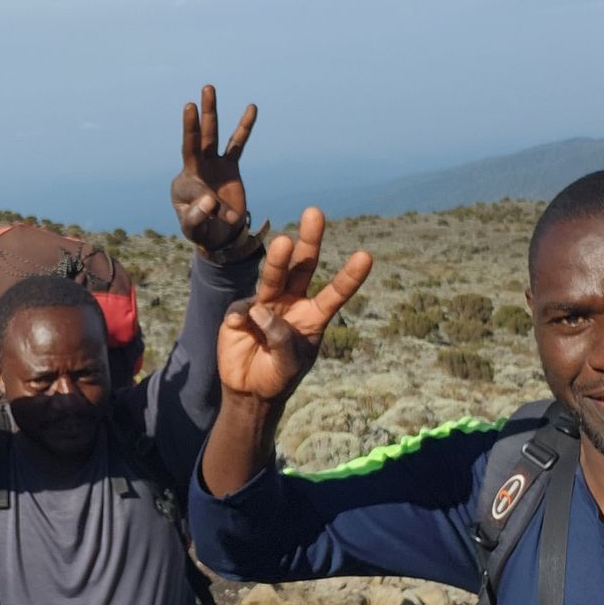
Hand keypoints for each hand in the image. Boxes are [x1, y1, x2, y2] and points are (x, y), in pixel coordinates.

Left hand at [170, 83, 255, 253]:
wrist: (219, 235)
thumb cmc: (202, 231)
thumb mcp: (193, 229)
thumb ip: (197, 217)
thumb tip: (210, 200)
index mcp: (183, 182)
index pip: (190, 169)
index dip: (201, 185)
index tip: (211, 201)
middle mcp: (196, 168)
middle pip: (195, 140)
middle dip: (194, 122)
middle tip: (191, 103)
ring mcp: (213, 165)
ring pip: (213, 135)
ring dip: (211, 113)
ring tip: (208, 88)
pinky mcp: (230, 167)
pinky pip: (238, 144)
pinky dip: (244, 127)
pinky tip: (251, 108)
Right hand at [217, 207, 371, 402]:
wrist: (250, 391)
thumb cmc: (278, 377)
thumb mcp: (289, 363)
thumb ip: (281, 337)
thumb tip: (261, 309)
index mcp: (313, 316)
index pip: (334, 293)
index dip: (349, 276)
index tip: (366, 256)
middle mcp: (291, 303)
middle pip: (302, 267)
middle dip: (309, 240)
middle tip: (315, 213)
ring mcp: (266, 304)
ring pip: (273, 275)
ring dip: (278, 259)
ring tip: (284, 242)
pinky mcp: (241, 312)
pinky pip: (242, 308)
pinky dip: (241, 316)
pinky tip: (237, 326)